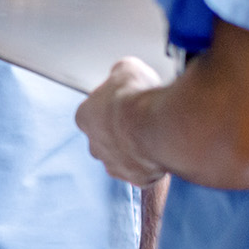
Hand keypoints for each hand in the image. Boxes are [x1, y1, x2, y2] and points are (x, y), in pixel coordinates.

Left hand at [76, 57, 165, 185]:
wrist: (158, 125)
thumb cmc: (137, 97)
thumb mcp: (126, 68)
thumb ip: (120, 74)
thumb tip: (124, 73)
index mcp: (85, 117)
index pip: (92, 113)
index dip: (110, 107)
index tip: (125, 101)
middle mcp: (95, 145)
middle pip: (105, 139)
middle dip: (121, 132)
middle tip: (140, 120)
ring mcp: (115, 165)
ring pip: (123, 159)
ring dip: (136, 150)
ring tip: (155, 136)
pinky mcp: (137, 179)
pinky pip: (145, 175)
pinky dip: (154, 167)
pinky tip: (163, 153)